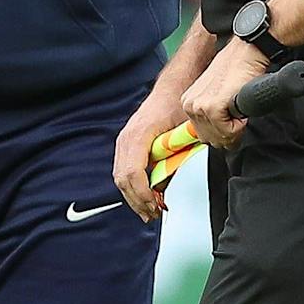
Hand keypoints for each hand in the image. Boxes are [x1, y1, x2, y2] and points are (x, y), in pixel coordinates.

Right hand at [113, 79, 190, 221]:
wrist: (172, 90)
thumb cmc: (177, 107)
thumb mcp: (182, 135)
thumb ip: (174, 159)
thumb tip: (165, 184)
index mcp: (138, 136)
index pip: (132, 172)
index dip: (142, 193)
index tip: (155, 206)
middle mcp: (126, 139)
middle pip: (122, 179)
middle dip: (137, 200)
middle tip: (153, 214)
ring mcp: (124, 142)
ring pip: (120, 177)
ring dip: (134, 197)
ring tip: (149, 210)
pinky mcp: (127, 145)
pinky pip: (124, 171)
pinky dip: (133, 187)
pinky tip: (146, 196)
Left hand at [181, 38, 268, 150]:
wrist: (245, 54)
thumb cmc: (236, 71)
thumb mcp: (217, 94)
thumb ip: (212, 115)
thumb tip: (219, 137)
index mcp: (189, 103)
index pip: (203, 135)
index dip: (221, 134)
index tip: (232, 125)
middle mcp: (190, 105)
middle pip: (210, 139)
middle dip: (228, 135)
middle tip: (239, 119)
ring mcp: (199, 107)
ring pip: (220, 136)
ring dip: (236, 128)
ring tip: (239, 109)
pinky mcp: (212, 107)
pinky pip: (229, 131)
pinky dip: (240, 124)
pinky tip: (240, 107)